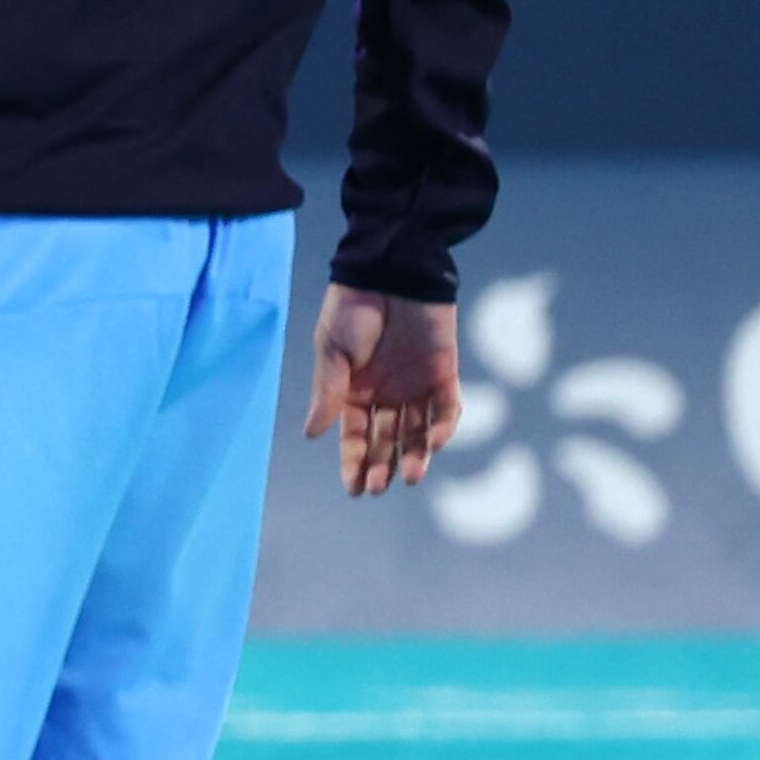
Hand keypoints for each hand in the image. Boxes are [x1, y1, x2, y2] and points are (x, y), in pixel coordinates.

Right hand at [302, 285, 464, 497]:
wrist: (390, 270)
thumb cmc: (352, 307)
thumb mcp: (331, 350)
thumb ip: (327, 392)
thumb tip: (312, 435)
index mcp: (353, 391)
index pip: (354, 436)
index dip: (353, 463)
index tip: (354, 489)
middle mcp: (386, 394)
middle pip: (387, 440)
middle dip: (382, 466)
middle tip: (378, 487)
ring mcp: (416, 385)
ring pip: (419, 431)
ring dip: (415, 456)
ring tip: (409, 477)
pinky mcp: (444, 372)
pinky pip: (447, 408)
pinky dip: (442, 427)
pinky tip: (433, 443)